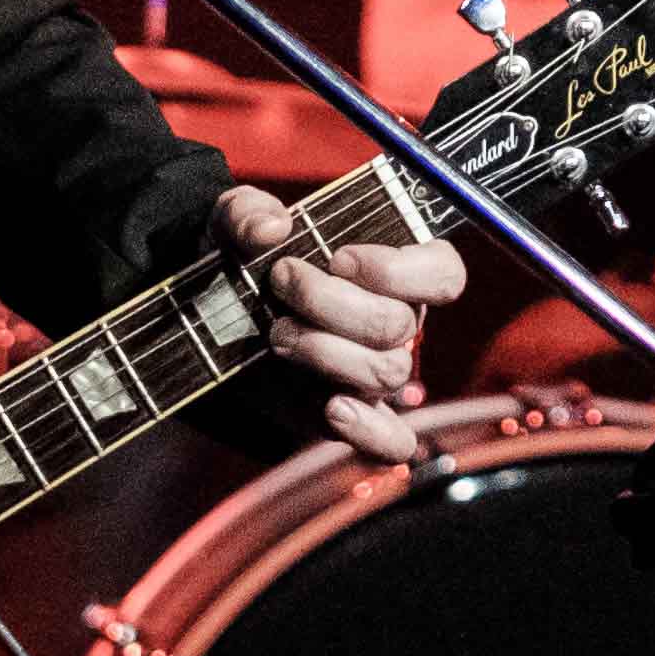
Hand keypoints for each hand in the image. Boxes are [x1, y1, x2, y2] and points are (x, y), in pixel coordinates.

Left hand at [219, 183, 465, 464]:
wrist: (212, 316)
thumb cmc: (245, 259)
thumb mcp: (235, 222)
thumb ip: (247, 213)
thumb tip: (271, 227)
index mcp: (395, 270)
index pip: (442, 273)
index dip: (399, 269)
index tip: (340, 258)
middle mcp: (396, 323)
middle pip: (399, 325)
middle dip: (333, 303)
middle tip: (282, 282)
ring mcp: (374, 373)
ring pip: (385, 373)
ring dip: (326, 352)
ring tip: (277, 334)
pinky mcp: (348, 416)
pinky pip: (391, 442)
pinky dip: (369, 430)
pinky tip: (333, 409)